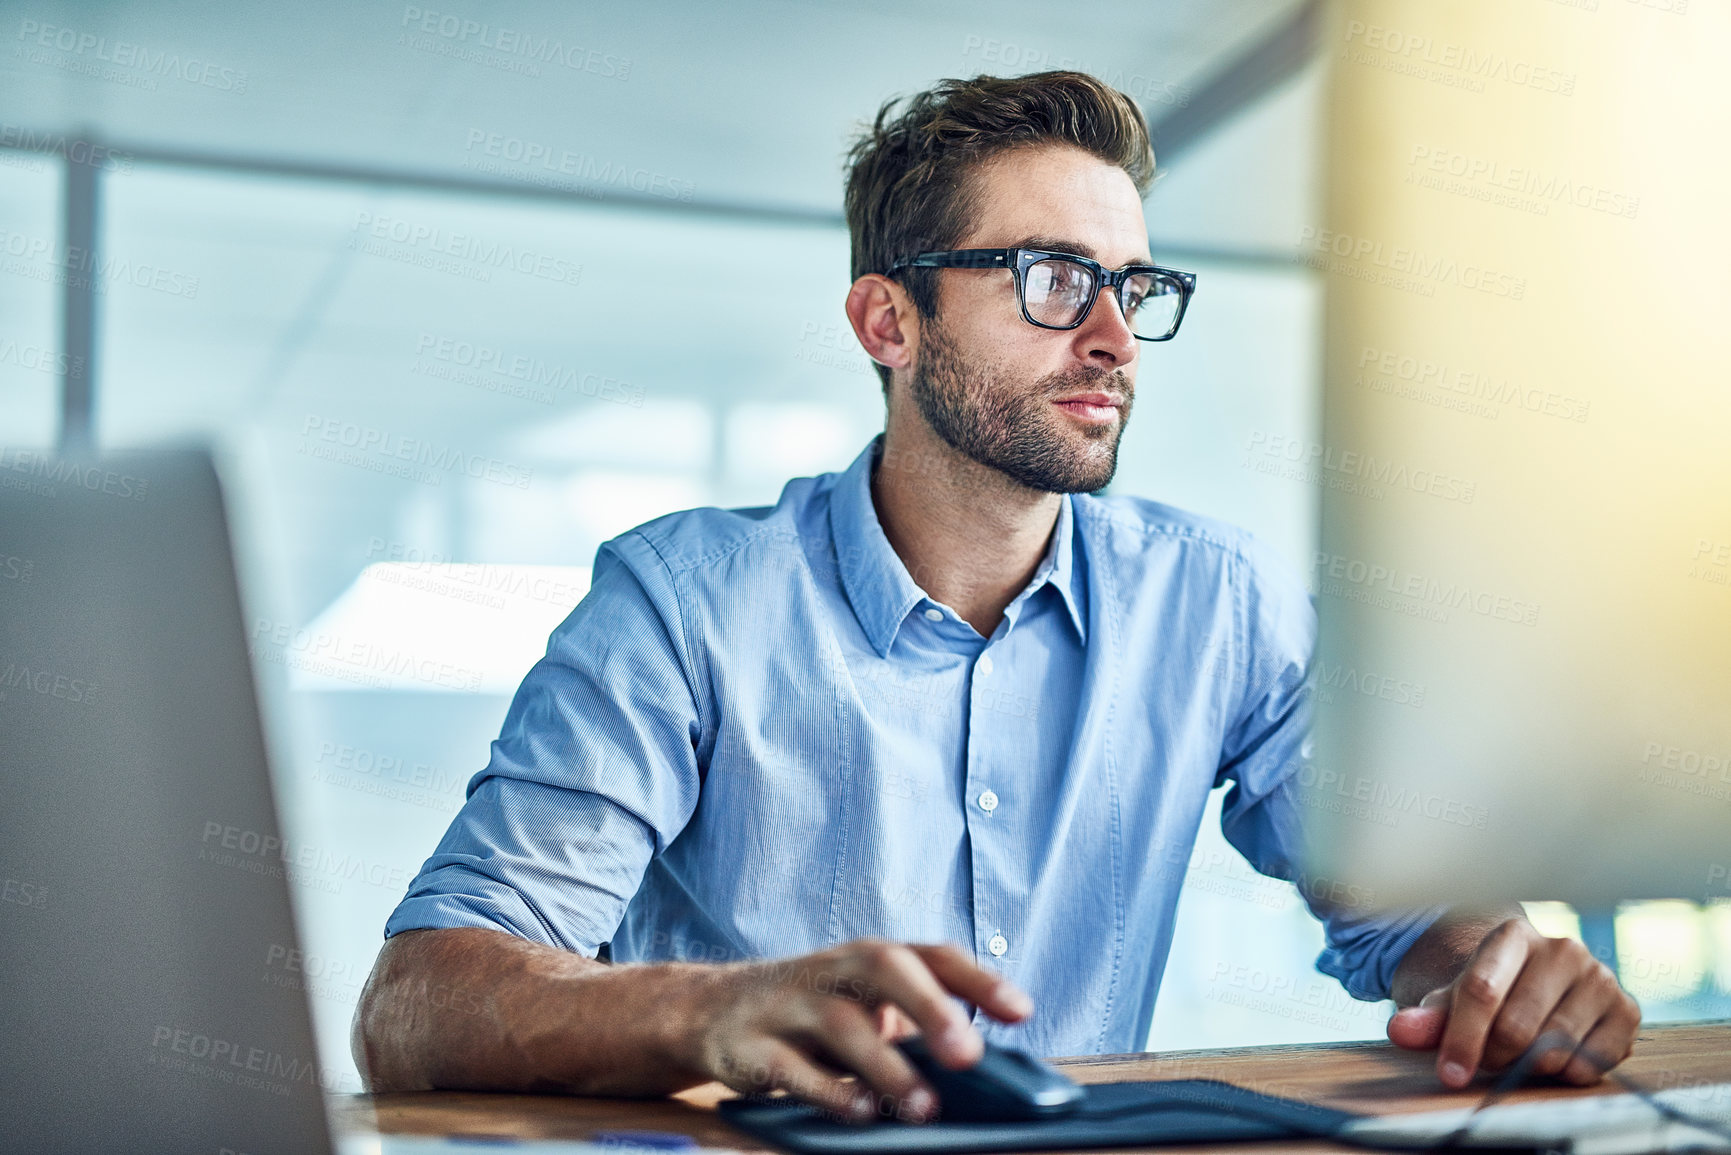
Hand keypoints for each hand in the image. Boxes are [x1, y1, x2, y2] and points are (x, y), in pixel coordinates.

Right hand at [681, 939, 1032, 1123]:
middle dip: (932, 1009)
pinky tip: (860, 1113)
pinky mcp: (751, 1046)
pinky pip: (791, 1067)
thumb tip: (989, 1074)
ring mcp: (790, 1005)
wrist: (709, 1009)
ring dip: (888, 1068)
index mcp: (871, 959)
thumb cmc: (813, 1014)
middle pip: (887, 970)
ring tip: (925, 1108)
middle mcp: (834, 971)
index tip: (1022, 1013)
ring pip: (843, 1024)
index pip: (933, 956)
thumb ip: (915, 1029)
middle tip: (970, 1057)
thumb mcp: (864, 1008)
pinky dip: (828, 1091)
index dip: (979, 981)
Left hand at [1387, 919, 1639, 1088]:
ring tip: (1522, 1054)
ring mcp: (1599, 977)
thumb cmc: (1494, 994)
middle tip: (1490, 1058)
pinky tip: (1558, 1057)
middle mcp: (1562, 948)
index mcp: (1512, 935)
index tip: (1450, 1073)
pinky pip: (1592, 1063)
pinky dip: (1569, 1073)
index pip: (1481, 990)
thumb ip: (1428, 1018)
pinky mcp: (1627, 1009)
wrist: (1541, 987)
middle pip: (1516, 1026)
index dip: (1462, 1039)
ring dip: (1529, 1067)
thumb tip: (1400, 1031)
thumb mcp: (1455, 1000)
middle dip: (1495, 1056)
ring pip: (1554, 1048)